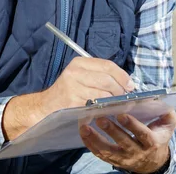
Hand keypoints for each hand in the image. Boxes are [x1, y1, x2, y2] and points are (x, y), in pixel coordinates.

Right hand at [2, 57, 133, 139]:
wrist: (46, 107)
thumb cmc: (68, 93)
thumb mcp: (81, 77)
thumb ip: (100, 76)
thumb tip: (127, 82)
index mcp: (79, 63)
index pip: (108, 66)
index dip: (122, 76)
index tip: (130, 85)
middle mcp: (75, 72)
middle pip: (108, 79)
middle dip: (121, 91)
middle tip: (126, 99)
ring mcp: (73, 87)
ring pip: (104, 94)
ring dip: (115, 102)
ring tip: (118, 106)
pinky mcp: (73, 102)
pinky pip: (97, 106)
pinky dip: (106, 110)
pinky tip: (107, 112)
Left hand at [79, 111, 175, 172]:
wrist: (153, 161)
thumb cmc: (158, 136)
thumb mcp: (167, 125)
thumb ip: (167, 113)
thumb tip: (162, 100)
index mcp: (151, 142)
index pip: (142, 134)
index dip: (132, 125)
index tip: (122, 114)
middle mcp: (137, 152)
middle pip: (124, 142)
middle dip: (112, 130)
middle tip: (100, 118)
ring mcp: (124, 158)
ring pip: (109, 151)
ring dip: (96, 139)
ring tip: (85, 127)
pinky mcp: (114, 161)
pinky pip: (101, 155)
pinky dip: (90, 145)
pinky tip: (84, 133)